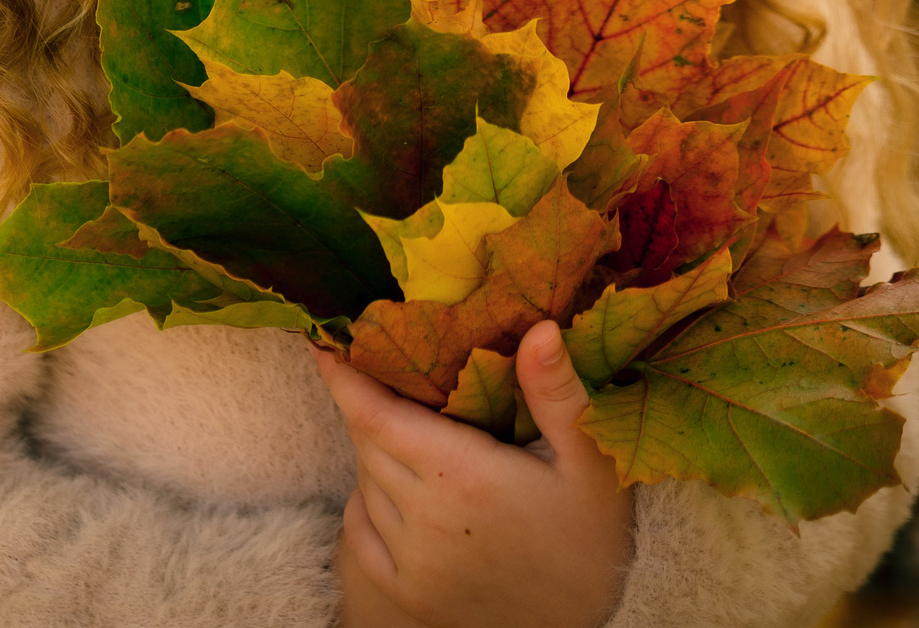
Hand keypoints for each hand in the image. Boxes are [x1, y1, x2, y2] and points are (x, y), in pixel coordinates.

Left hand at [317, 321, 632, 627]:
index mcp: (464, 475)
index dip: (344, 376)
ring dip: (374, 452)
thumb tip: (540, 327)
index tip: (326, 343)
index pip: (375, 414)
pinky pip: (359, 530)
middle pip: (366, 440)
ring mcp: (412, 560)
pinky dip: (366, 501)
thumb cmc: (592, 537)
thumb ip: (557, 394)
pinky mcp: (405, 591)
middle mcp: (427, 519)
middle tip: (387, 378)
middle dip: (368, 404)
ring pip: (364, 481)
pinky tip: (395, 488)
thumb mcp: (591, 462)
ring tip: (410, 436)